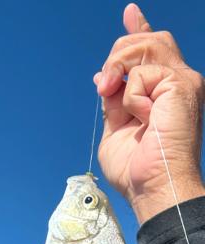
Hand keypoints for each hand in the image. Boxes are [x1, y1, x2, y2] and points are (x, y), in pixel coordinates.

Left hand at [94, 3, 204, 222]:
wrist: (152, 186)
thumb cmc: (136, 170)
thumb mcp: (115, 130)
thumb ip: (113, 103)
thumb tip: (103, 78)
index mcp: (162, 94)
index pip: (152, 52)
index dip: (139, 31)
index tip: (130, 13)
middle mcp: (176, 83)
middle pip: (145, 42)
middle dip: (116, 56)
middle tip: (104, 87)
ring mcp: (181, 81)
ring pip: (142, 48)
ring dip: (118, 71)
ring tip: (114, 98)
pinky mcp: (181, 84)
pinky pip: (138, 75)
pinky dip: (129, 98)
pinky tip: (142, 118)